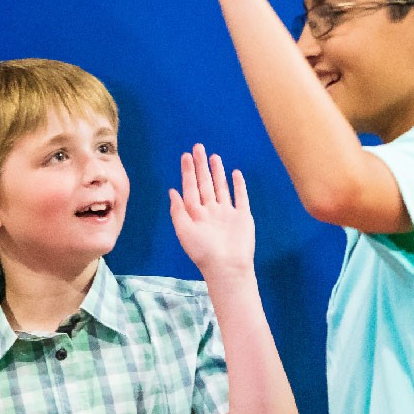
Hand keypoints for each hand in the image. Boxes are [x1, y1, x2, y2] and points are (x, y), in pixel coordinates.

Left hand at [168, 143, 254, 277]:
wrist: (227, 266)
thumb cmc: (203, 251)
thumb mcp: (184, 230)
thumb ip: (178, 210)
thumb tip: (171, 190)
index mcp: (196, 214)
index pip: (190, 188)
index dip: (188, 172)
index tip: (185, 156)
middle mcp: (211, 211)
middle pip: (205, 183)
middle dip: (201, 166)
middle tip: (198, 147)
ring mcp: (227, 213)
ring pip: (221, 188)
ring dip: (218, 172)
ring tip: (214, 156)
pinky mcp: (242, 216)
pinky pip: (241, 197)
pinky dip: (239, 185)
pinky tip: (235, 173)